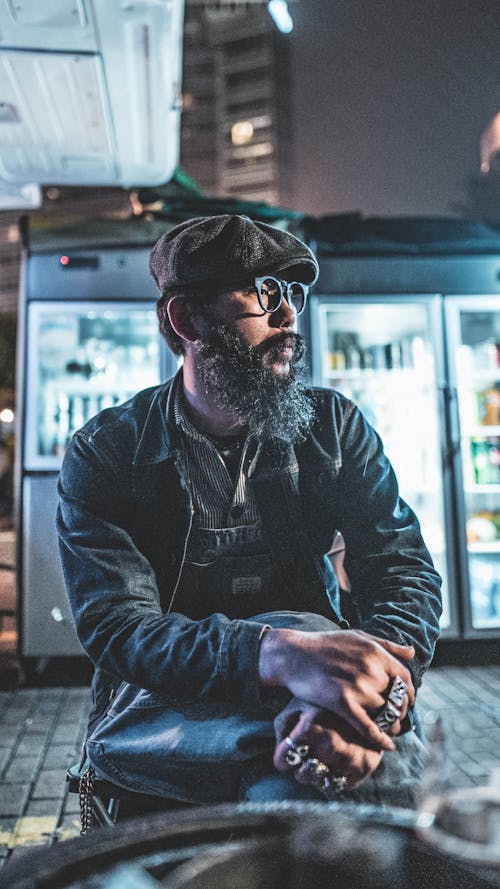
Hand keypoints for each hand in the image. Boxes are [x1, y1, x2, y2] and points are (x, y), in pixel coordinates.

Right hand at [259, 627, 413, 750]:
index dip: (409, 692)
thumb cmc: (326, 645)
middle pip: (397, 698)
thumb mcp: (358, 636)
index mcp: (375, 652)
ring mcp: (357, 687)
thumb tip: (412, 653)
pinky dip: (380, 739)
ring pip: (385, 713)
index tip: (406, 701)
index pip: (405, 677)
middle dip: (400, 711)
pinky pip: (368, 727)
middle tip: (398, 719)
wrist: (294, 655)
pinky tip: (386, 745)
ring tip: (389, 730)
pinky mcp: (342, 703)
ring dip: (390, 725)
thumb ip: (387, 645)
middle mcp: (370, 669)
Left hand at [273, 700, 382, 789]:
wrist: (367, 701)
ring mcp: (348, 758)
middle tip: (305, 754)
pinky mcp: (364, 767)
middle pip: (301, 775)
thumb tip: (280, 752)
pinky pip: (338, 786)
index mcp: (310, 727)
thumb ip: (283, 728)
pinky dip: (333, 777)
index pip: (283, 761)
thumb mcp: (298, 707)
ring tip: (320, 757)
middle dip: (300, 766)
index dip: (281, 758)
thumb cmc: (324, 704)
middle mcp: (330, 745)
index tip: (285, 755)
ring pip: (320, 783)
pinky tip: (334, 762)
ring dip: (316, 773)